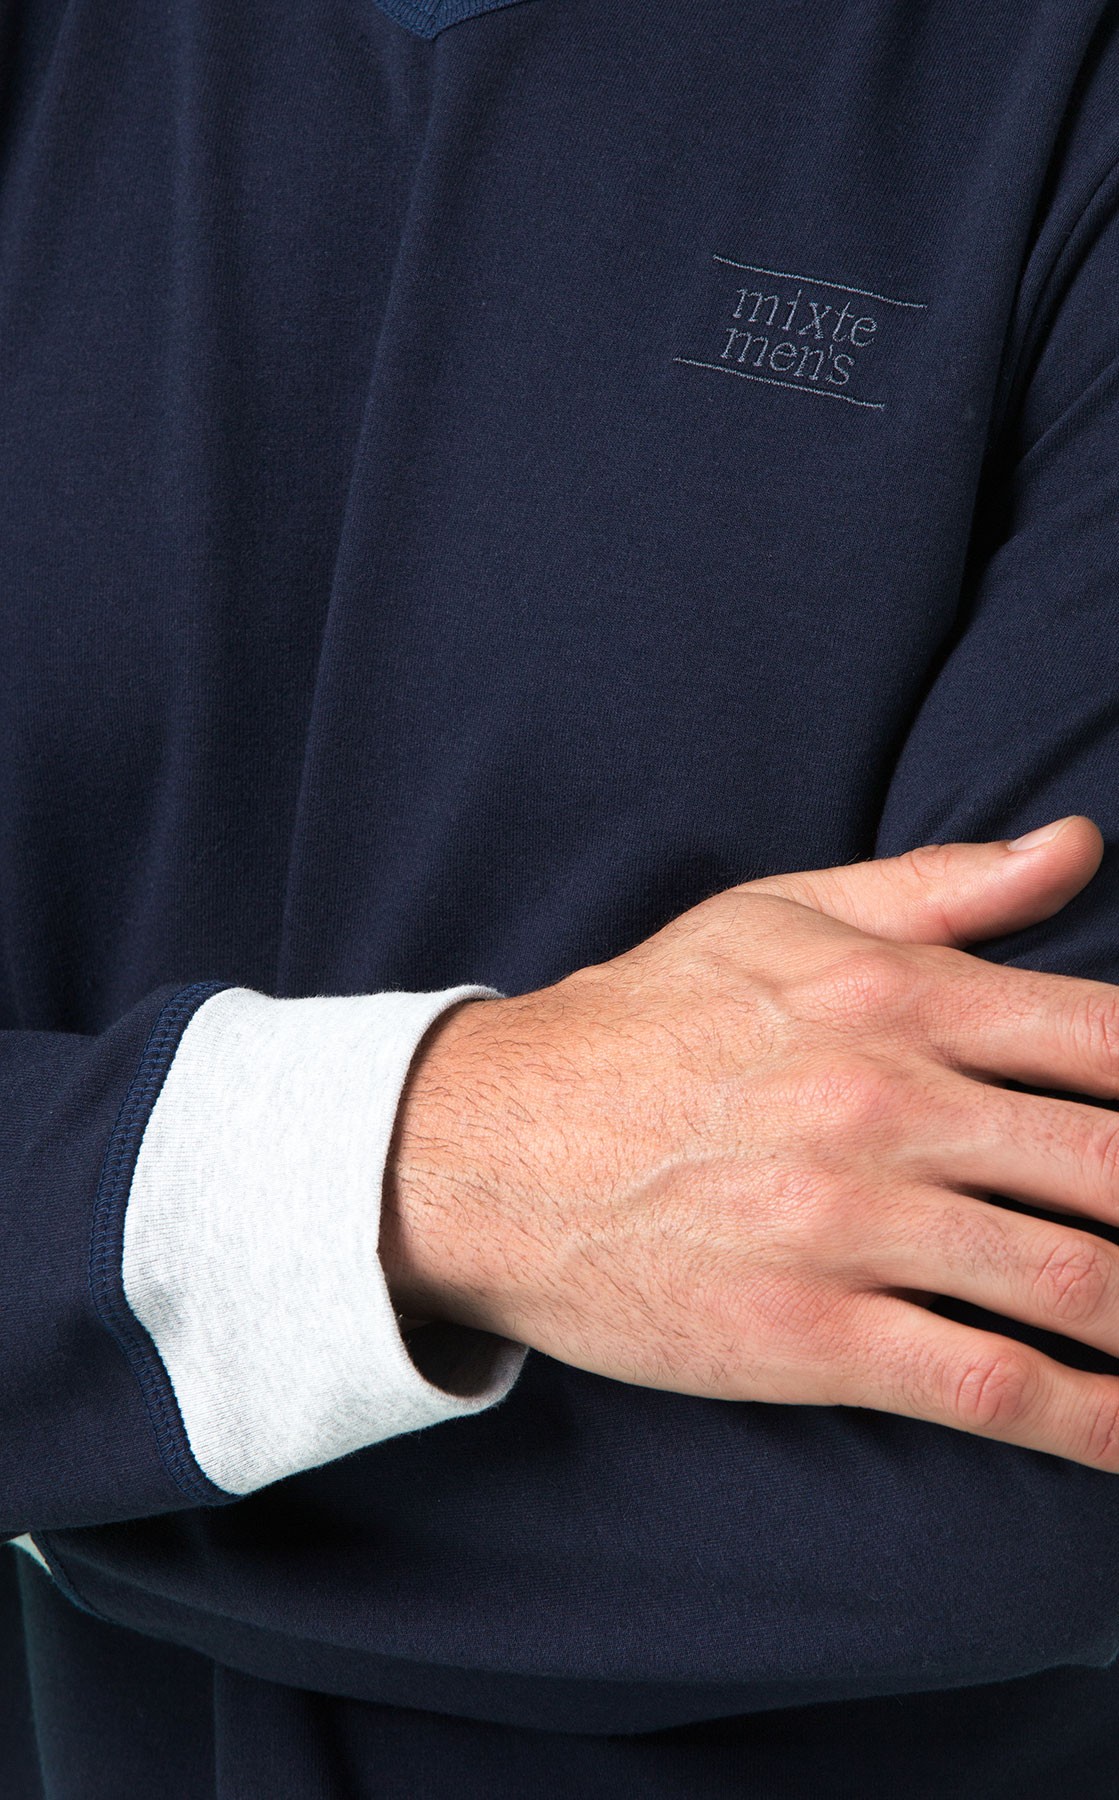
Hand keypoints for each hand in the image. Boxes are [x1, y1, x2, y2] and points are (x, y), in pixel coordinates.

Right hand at [380, 817, 1118, 1471]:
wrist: (488, 1143)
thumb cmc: (642, 1022)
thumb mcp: (776, 917)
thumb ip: (938, 888)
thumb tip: (1077, 847)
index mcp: (897, 996)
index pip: (1111, 1040)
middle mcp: (891, 1104)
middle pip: (1117, 1167)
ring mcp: (853, 1223)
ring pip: (1078, 1281)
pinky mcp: (810, 1331)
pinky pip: (986, 1384)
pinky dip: (1089, 1420)